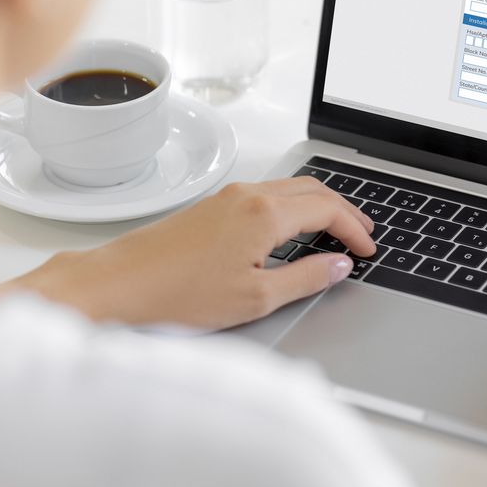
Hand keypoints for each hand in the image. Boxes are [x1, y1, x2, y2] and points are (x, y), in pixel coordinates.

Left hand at [11, 177, 376, 329]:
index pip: (328, 209)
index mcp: (264, 213)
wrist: (117, 286)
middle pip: (312, 189)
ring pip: (288, 188)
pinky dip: (291, 207)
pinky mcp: (210, 207)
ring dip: (318, 205)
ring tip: (335, 229)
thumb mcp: (256, 298)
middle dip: (343, 209)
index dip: (356, 228)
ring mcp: (226, 197)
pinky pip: (265, 195)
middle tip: (363, 232)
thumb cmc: (177, 295)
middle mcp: (247, 195)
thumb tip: (338, 266)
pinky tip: (291, 231)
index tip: (369, 250)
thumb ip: (306, 278)